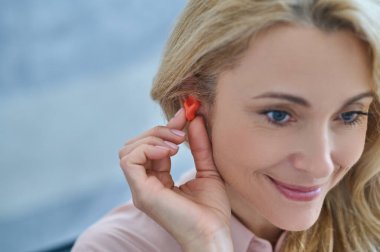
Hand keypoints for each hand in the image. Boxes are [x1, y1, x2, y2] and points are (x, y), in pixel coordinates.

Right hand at [119, 108, 232, 250]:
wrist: (213, 234)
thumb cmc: (211, 210)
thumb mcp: (207, 169)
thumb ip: (199, 146)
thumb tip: (194, 119)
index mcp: (157, 180)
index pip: (151, 146)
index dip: (166, 128)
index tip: (185, 115)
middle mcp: (145, 183)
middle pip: (134, 145)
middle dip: (157, 131)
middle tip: (181, 133)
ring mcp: (140, 188)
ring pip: (128, 150)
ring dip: (152, 138)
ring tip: (178, 144)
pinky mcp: (141, 192)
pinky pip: (129, 160)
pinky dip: (148, 148)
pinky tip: (171, 152)